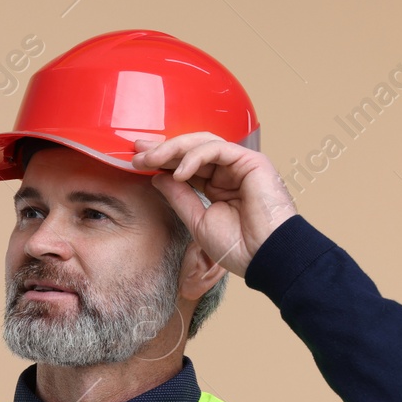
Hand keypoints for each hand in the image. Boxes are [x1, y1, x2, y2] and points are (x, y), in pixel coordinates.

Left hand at [131, 132, 297, 279]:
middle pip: (192, 149)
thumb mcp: (198, 221)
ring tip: (150, 160)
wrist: (264, 258)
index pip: (187, 165)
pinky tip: (179, 173)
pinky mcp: (251, 161)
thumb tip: (158, 178)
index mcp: (218, 186)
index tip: (137, 162)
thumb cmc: (238, 247)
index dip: (162, 161)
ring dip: (173, 149)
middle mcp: (229, 172)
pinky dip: (195, 157)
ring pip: (203, 143)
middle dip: (162, 149)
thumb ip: (180, 198)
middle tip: (137, 153)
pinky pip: (217, 149)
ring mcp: (240, 165)